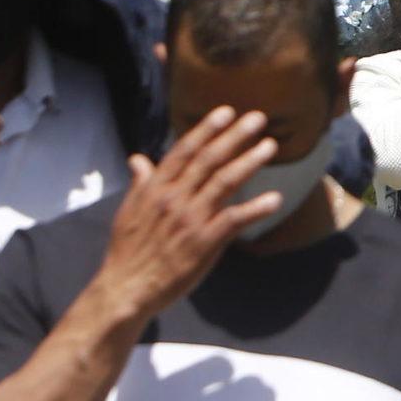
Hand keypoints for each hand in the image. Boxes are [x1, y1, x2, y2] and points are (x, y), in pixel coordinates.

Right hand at [90, 107, 281, 321]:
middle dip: (234, 136)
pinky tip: (275, 199)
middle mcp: (173, 198)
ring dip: (249, 162)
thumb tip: (138, 159)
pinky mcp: (203, 242)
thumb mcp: (129, 211)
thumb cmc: (128, 251)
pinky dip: (256, 208)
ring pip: (224, 182)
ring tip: (270, 147)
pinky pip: (234, 219)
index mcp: (155, 189)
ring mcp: (189, 219)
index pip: (184, 151)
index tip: (226, 111)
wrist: (126, 289)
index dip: (206, 129)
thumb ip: (141, 182)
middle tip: (258, 118)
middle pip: (208, 159)